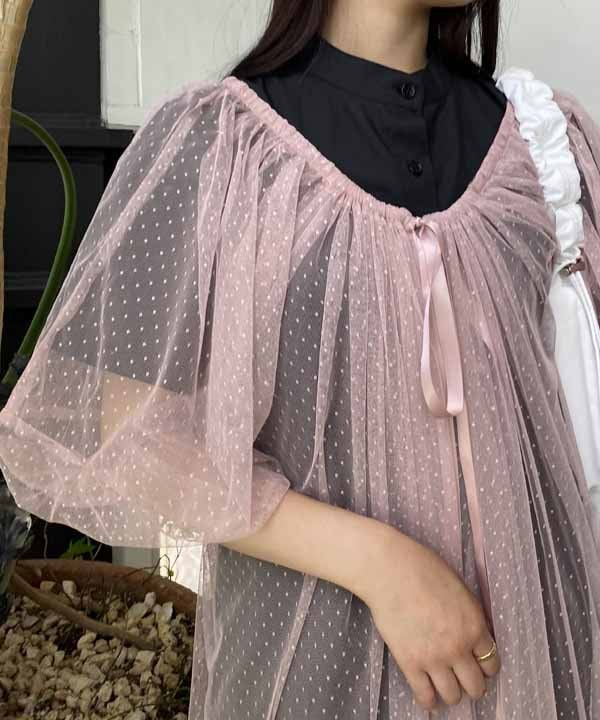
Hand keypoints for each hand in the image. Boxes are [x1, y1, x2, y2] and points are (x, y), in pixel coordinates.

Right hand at [359, 529, 500, 711]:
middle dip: (472, 684)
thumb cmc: (422, 568)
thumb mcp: (459, 589)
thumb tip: (472, 634)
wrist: (389, 569)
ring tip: (444, 684)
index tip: (477, 665)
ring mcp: (434, 658)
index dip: (485, 666)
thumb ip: (469, 616)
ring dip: (451, 692)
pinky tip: (427, 694)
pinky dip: (428, 700)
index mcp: (474, 625)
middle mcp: (459, 647)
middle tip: (462, 677)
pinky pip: (425, 696)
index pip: (491, 663)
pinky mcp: (410, 663)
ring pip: (453, 696)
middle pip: (476, 686)